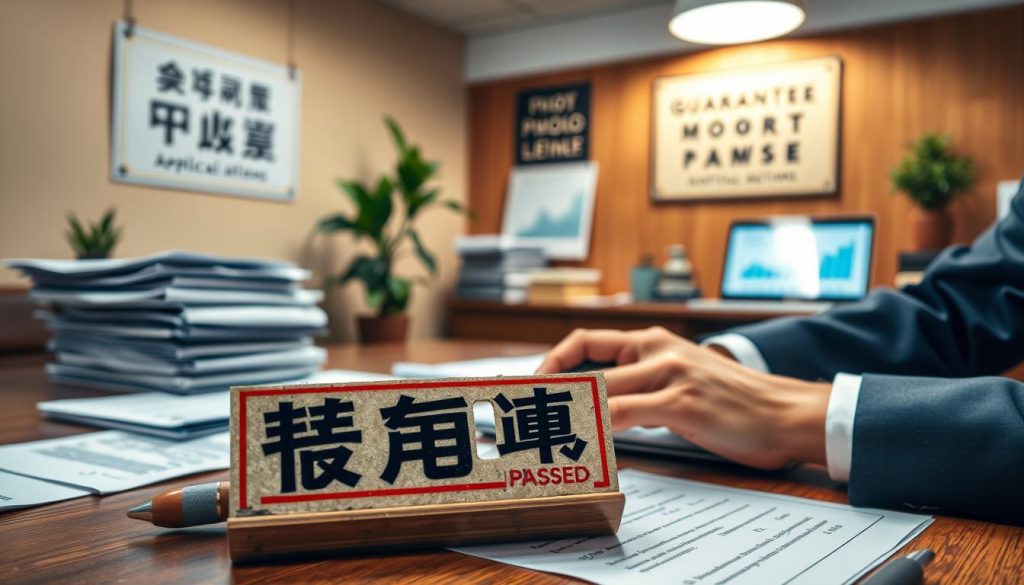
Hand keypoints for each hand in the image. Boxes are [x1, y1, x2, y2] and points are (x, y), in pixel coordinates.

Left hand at [536, 327, 829, 468]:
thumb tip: (600, 405)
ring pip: (600, 390)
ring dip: (566, 411)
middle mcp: (657, 351)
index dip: (552, 359)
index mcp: (654, 342)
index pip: (587, 340)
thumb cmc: (736, 401)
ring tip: (542, 430)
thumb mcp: (684, 377)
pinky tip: (584, 439)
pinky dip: (597, 426)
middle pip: (585, 368)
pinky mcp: (681, 403)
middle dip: (549, 392)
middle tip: (524, 413)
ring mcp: (669, 374)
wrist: (787, 411)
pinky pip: (623, 413)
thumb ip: (643, 383)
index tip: (531, 382)